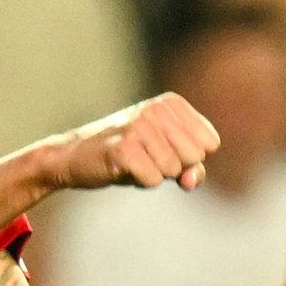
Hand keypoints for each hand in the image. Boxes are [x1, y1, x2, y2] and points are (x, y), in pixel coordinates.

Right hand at [41, 94, 218, 192]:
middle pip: (196, 156)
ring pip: (174, 170)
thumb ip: (192, 169)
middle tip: (146, 158)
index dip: (190, 157)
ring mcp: (138, 126)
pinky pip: (153, 179)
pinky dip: (140, 181)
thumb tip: (190, 181)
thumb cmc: (127, 157)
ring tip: (134, 162)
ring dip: (155, 174)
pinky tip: (122, 168)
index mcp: (170, 103)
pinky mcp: (123, 147)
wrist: (75, 156)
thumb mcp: (167, 158)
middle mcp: (156, 109)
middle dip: (175, 167)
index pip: (210, 143)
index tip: (164, 151)